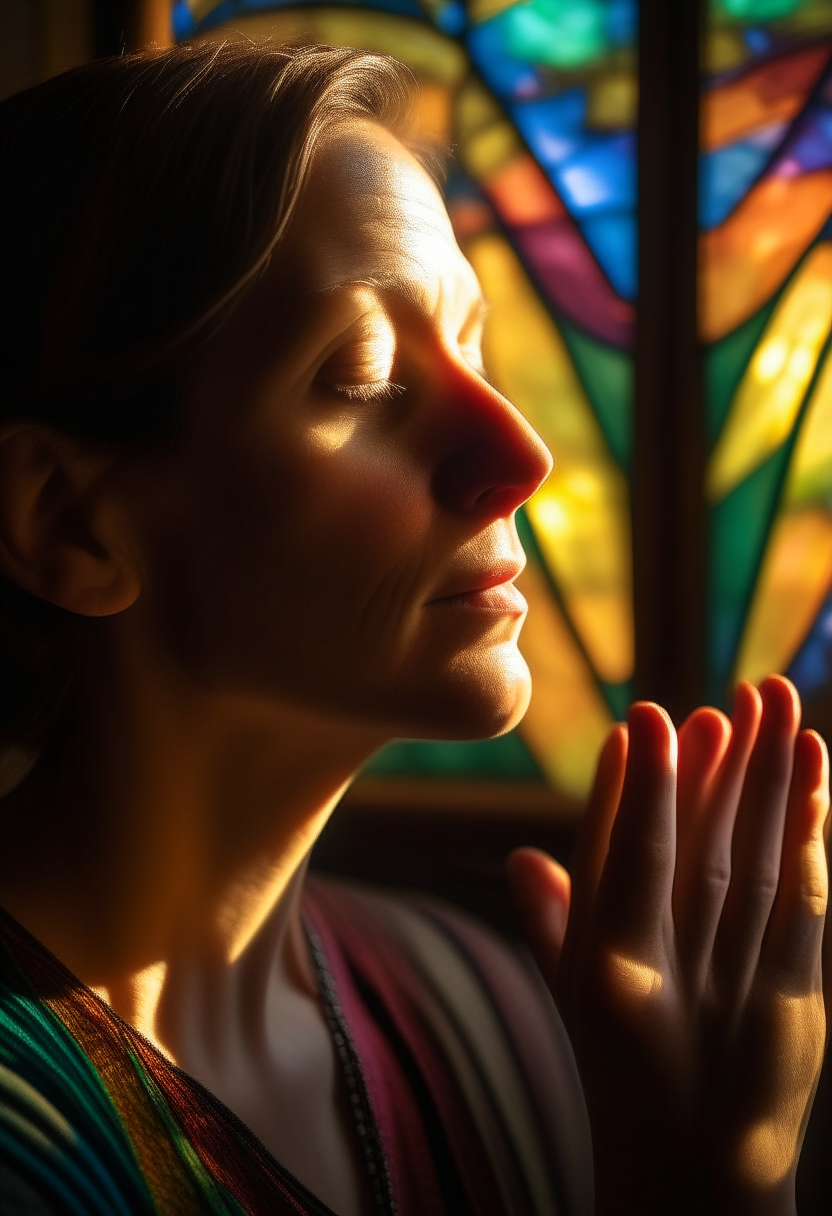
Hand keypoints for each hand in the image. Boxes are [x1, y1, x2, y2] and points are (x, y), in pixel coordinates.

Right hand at [508, 677, 828, 1215]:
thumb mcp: (570, 1003)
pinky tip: (817, 779)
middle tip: (735, 695)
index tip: (648, 720)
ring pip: (758, 862)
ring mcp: (738, 987)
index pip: (621, 857)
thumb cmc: (622, 1077)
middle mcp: (672, 974)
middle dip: (719, 765)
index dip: (634, 786)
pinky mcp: (794, 1000)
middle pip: (700, 849)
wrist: (692, 1179)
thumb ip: (549, 924)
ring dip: (773, 780)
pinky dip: (812, 836)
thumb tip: (521, 855)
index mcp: (604, 970)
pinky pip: (805, 905)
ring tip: (778, 705)